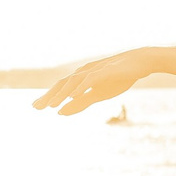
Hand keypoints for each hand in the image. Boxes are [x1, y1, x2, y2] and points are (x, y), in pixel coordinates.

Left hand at [34, 50, 150, 114]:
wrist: (141, 62)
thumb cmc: (119, 77)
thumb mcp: (99, 94)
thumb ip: (81, 102)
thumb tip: (61, 112)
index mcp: (82, 77)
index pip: (60, 87)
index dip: (47, 96)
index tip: (35, 107)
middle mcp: (84, 72)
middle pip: (62, 84)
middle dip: (48, 95)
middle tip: (35, 107)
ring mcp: (95, 70)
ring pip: (74, 81)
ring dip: (61, 93)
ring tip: (51, 105)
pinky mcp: (106, 71)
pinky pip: (91, 79)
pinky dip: (81, 87)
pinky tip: (73, 96)